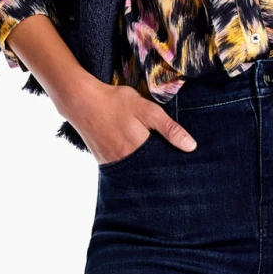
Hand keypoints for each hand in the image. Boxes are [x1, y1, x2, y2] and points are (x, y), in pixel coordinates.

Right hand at [74, 83, 196, 163]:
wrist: (82, 101)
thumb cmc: (116, 103)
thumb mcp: (148, 110)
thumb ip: (169, 129)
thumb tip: (191, 147)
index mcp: (140, 151)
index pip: (163, 167)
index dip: (172, 165)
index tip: (182, 164)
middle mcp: (126, 162)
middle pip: (149, 172)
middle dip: (160, 169)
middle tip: (169, 162)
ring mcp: (113, 164)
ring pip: (136, 172)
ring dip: (145, 168)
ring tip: (153, 159)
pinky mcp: (104, 162)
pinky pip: (122, 169)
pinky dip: (131, 165)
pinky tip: (135, 156)